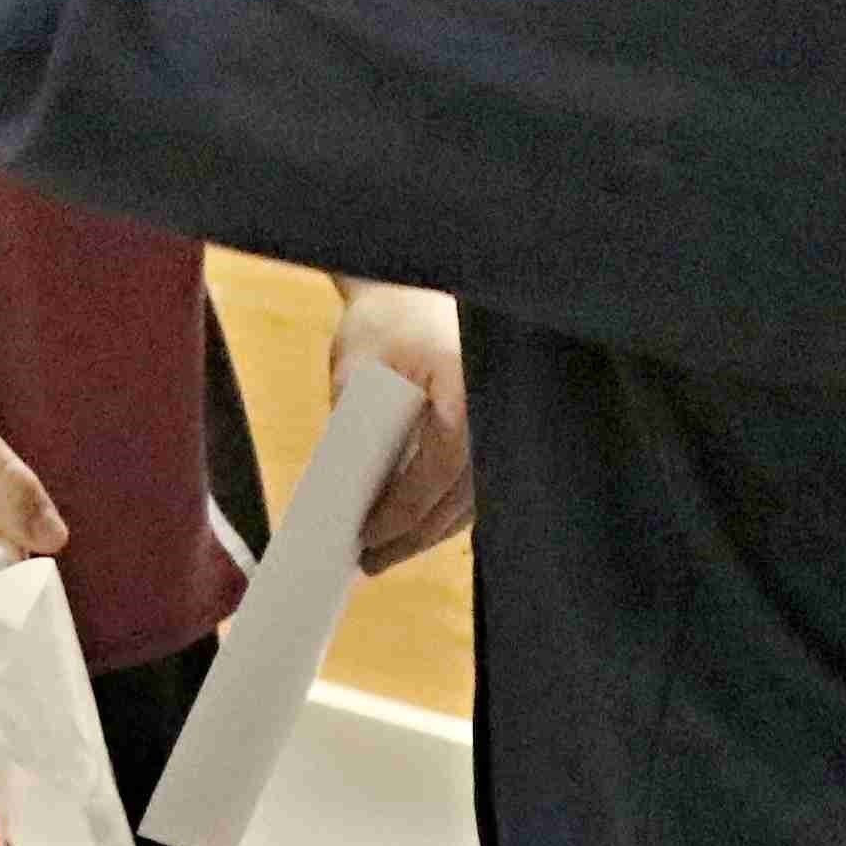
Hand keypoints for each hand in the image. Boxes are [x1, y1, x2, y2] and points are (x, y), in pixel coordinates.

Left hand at [330, 283, 472, 571]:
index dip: (402, 511)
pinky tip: (411, 527)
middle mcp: (495, 410)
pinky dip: (442, 508)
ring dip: (428, 529)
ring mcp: (500, 421)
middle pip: (460, 496)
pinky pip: (473, 483)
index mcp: (466, 389)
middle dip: (413, 534)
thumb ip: (355, 430)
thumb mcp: (356, 372)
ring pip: (471, 497)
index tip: (367, 538)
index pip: (438, 470)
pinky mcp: (494, 430)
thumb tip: (346, 502)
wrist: (416, 282)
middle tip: (370, 563)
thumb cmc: (383, 323)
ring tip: (384, 554)